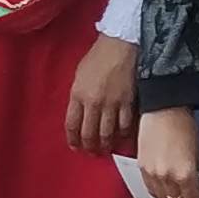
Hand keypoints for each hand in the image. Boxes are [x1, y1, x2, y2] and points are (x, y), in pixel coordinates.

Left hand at [66, 34, 139, 157]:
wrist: (120, 45)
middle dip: (90, 147)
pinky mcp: (127, 103)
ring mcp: (111, 104)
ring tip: (106, 149)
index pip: (71, 125)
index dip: (73, 139)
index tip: (76, 147)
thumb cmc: (99, 56)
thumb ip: (78, 95)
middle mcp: (93, 102)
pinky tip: (122, 139)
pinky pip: (125, 126)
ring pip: (107, 134)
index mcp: (77, 94)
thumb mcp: (80, 75)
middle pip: (89, 133)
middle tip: (92, 152)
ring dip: (106, 145)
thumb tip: (79, 112)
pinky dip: (123, 136)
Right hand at [134, 105, 198, 197]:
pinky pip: (149, 189)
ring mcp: (152, 173)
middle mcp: (167, 177)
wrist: (163, 108)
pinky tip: (164, 195)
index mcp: (185, 174)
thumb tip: (195, 190)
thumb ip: (194, 174)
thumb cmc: (184, 126)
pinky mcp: (142, 167)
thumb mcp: (197, 153)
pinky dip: (158, 195)